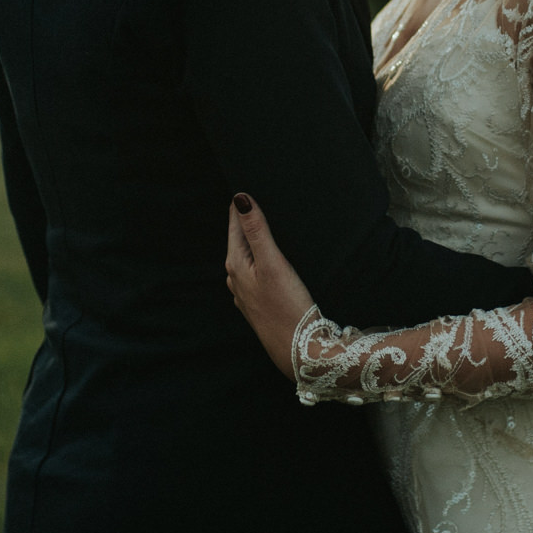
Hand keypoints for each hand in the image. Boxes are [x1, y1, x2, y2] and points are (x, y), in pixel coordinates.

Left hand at [225, 193, 315, 380]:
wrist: (298, 351)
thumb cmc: (287, 307)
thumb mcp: (273, 264)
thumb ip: (257, 230)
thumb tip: (240, 198)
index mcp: (236, 264)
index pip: (235, 223)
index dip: (241, 203)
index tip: (243, 181)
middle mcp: (236, 278)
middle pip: (239, 239)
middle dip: (245, 218)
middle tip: (254, 194)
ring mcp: (246, 292)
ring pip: (247, 256)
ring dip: (254, 238)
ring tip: (263, 219)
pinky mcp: (260, 302)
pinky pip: (256, 271)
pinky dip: (262, 257)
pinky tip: (272, 257)